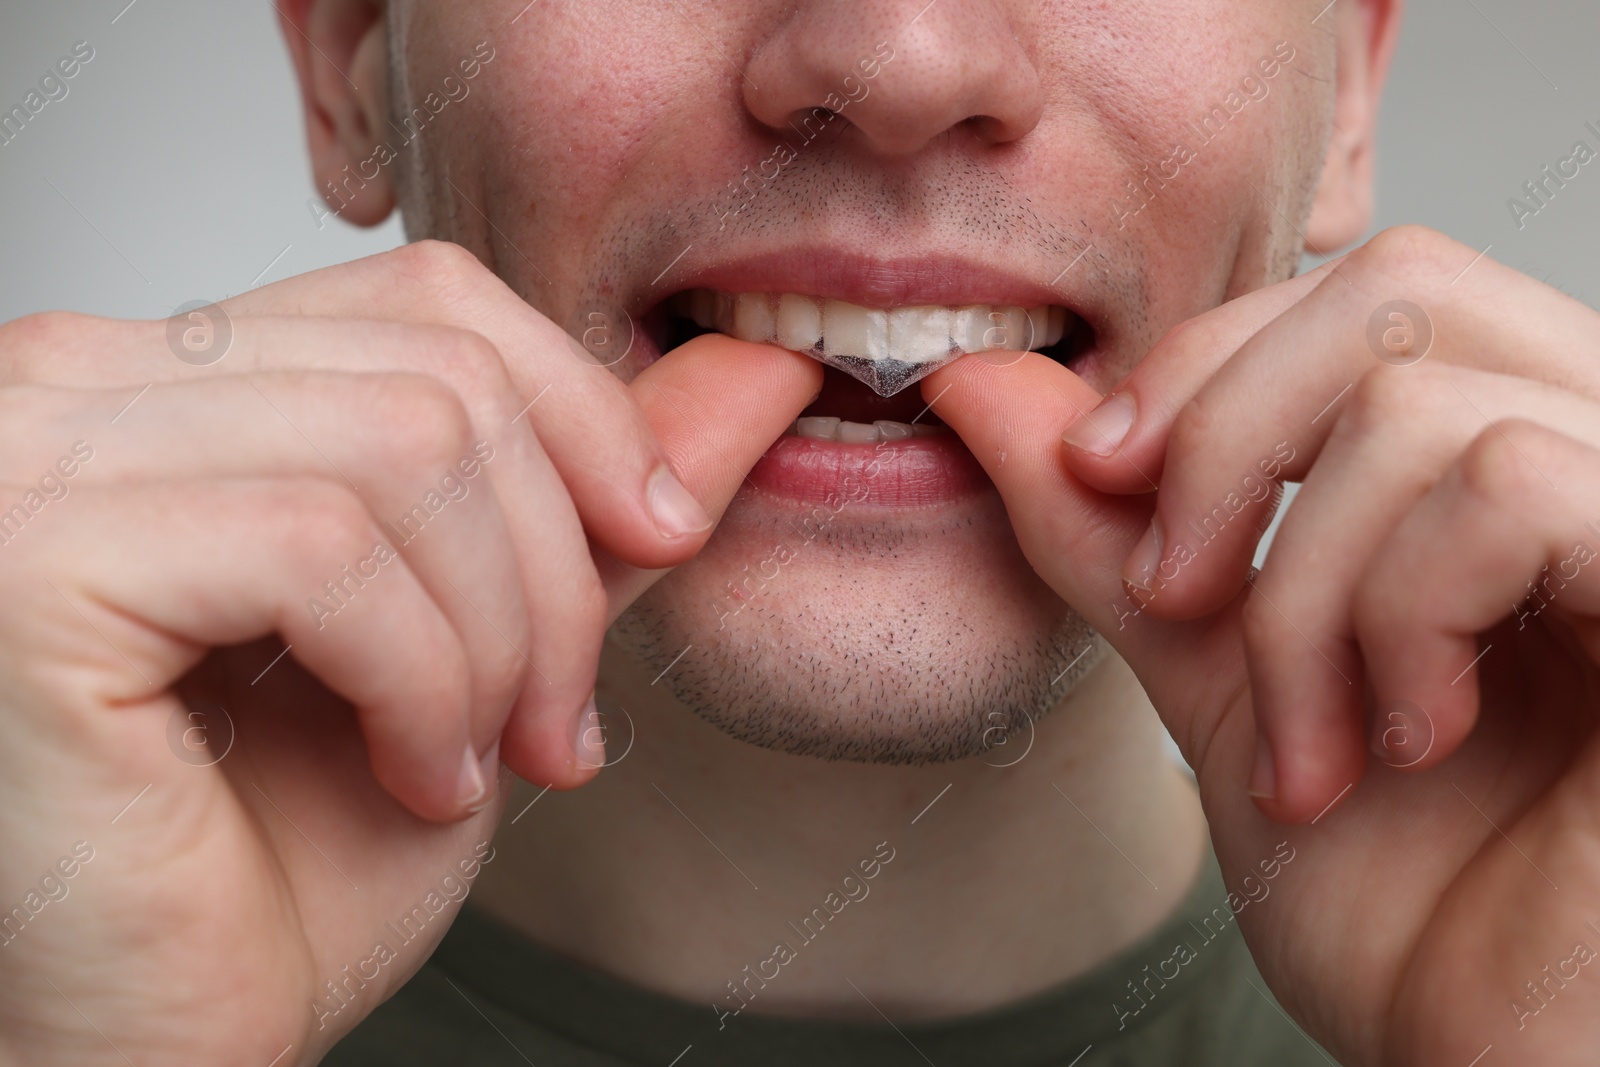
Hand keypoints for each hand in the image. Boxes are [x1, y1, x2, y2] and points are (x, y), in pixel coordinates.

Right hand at [0, 240, 818, 1065]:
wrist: (166, 1038)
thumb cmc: (288, 865)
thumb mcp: (491, 643)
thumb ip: (599, 501)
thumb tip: (752, 378)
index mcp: (173, 380)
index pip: (428, 299)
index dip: (578, 413)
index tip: (658, 537)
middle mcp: (75, 381)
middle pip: (437, 373)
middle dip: (556, 565)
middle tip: (558, 723)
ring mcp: (34, 457)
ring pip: (403, 448)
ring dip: (496, 636)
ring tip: (476, 760)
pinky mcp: (33, 561)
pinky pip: (325, 550)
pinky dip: (420, 679)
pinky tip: (408, 776)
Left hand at [927, 226, 1599, 1064]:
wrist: (1508, 1058)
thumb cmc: (1413, 907)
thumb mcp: (1230, 684)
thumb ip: (1121, 536)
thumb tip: (986, 389)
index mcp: (1526, 465)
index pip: (1366, 292)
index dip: (1209, 361)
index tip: (1101, 472)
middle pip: (1399, 290)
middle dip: (1226, 437)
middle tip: (1175, 590)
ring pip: (1423, 401)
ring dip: (1305, 595)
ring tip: (1319, 744)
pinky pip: (1509, 482)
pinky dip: (1399, 613)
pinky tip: (1414, 738)